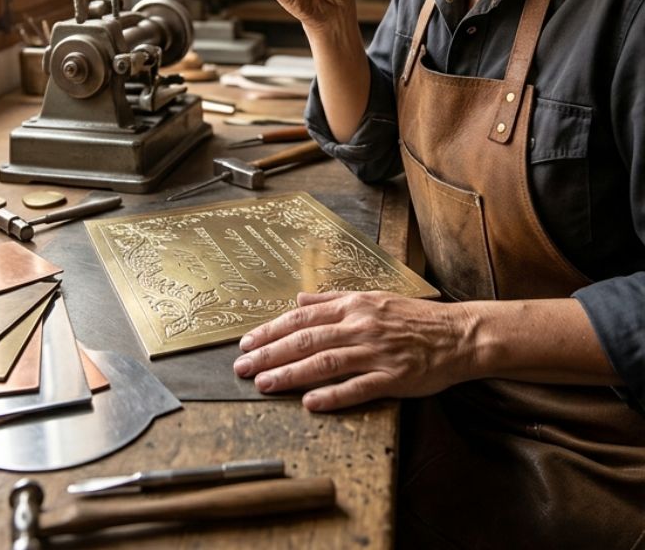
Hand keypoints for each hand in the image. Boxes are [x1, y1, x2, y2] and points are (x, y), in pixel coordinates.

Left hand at [233, 291, 471, 410]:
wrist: (459, 334)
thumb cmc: (413, 318)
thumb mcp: (372, 298)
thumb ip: (333, 300)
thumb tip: (299, 299)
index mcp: (352, 306)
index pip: (301, 318)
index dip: (270, 331)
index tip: (246, 343)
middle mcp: (360, 326)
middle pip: (305, 340)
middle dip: (269, 354)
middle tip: (242, 368)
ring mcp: (376, 352)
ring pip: (325, 362)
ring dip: (290, 374)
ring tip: (264, 385)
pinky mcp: (393, 377)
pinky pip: (358, 387)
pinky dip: (332, 395)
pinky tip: (309, 403)